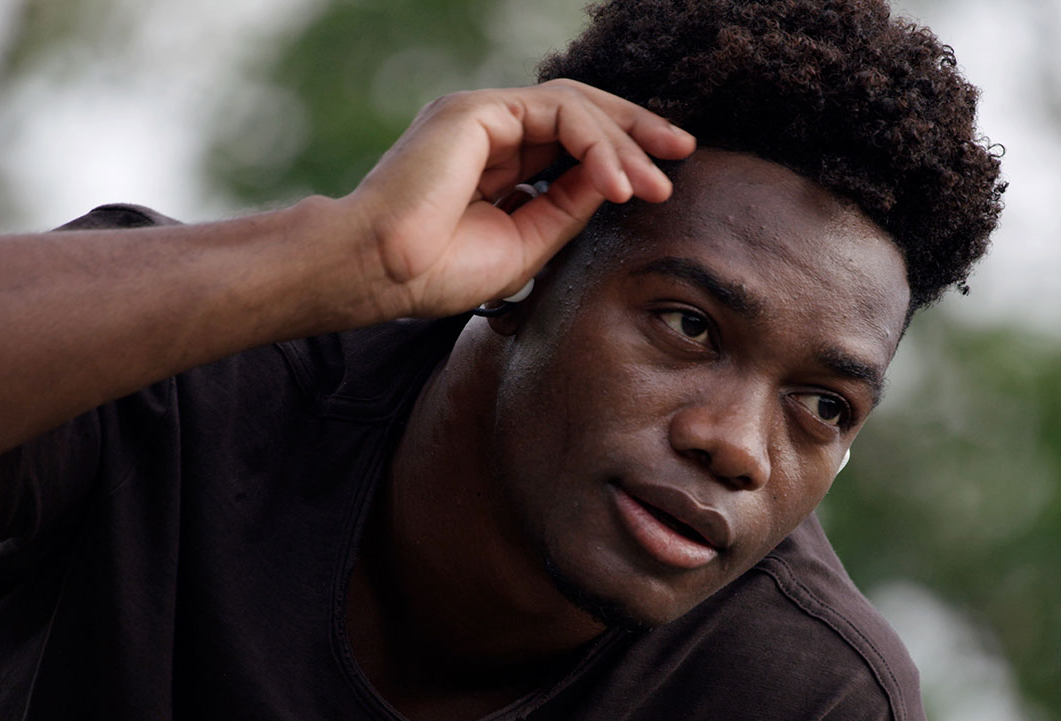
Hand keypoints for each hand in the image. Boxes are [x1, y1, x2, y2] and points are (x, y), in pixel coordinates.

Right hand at [340, 79, 694, 318]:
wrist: (378, 273)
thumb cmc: (435, 272)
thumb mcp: (525, 243)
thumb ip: (566, 208)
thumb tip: (617, 181)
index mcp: (493, 161)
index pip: (569, 142)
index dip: (619, 155)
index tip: (661, 182)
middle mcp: (487, 130)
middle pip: (580, 112)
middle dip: (636, 130)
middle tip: (682, 153)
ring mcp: (480, 115)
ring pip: (575, 107)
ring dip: (622, 142)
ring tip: (651, 184)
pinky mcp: (476, 112)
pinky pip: (557, 113)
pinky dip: (595, 143)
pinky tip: (616, 181)